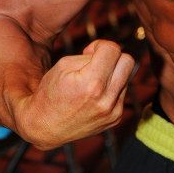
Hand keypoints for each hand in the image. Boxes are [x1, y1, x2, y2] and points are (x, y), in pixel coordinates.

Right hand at [14, 39, 134, 148]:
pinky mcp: (116, 118)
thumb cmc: (51, 92)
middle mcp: (106, 99)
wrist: (45, 127)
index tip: (89, 52)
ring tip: (93, 80)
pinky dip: (111, 88)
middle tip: (96, 62)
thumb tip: (110, 53)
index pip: (113, 50)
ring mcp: (113, 111)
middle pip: (128, 61)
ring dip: (113, 73)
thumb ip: (90, 55)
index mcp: (91, 83)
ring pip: (127, 76)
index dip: (100, 45)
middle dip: (113, 57)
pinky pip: (122, 92)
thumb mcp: (64, 65)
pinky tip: (95, 94)